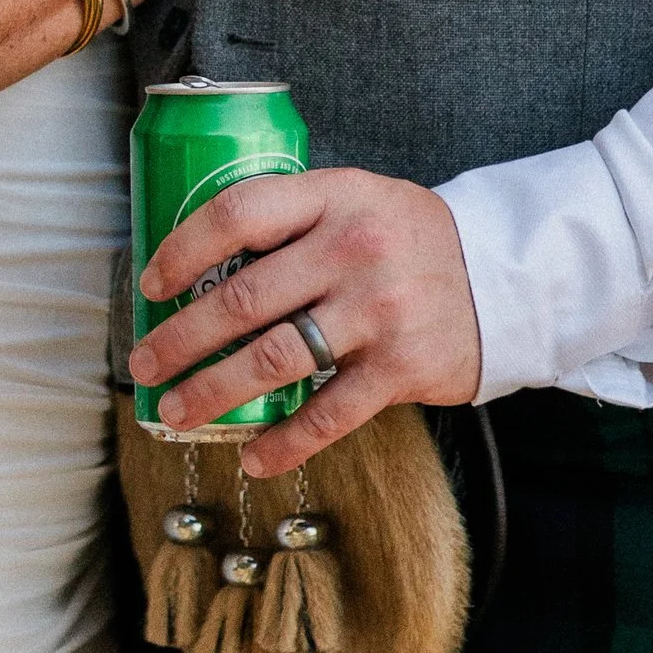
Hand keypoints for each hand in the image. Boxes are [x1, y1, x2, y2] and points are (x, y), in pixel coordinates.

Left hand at [137, 166, 482, 472]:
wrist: (508, 274)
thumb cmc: (409, 239)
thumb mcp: (358, 200)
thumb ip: (294, 222)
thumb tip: (200, 270)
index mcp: (335, 197)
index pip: (240, 213)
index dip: (183, 249)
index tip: (151, 284)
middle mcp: (354, 249)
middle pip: (244, 298)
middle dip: (181, 339)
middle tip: (144, 366)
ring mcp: (379, 310)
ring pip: (274, 360)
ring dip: (214, 391)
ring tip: (176, 413)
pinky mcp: (402, 367)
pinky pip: (328, 413)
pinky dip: (284, 440)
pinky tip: (252, 455)